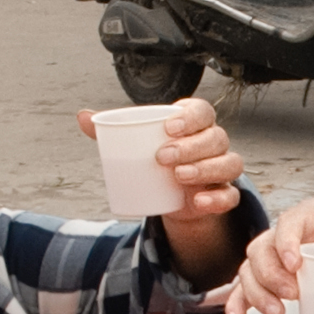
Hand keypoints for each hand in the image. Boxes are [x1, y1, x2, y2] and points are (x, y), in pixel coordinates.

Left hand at [73, 98, 243, 221]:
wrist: (169, 195)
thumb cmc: (156, 159)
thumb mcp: (135, 144)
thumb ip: (112, 131)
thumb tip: (83, 117)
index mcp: (195, 123)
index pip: (202, 111)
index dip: (190, 117)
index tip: (168, 127)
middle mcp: (214, 143)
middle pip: (216, 137)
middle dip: (192, 146)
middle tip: (162, 157)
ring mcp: (222, 168)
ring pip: (230, 163)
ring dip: (206, 169)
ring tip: (178, 176)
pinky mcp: (223, 194)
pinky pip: (231, 195)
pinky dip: (218, 199)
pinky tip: (199, 201)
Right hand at [226, 193, 313, 313]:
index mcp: (308, 216)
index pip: (289, 222)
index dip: (286, 242)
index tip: (296, 265)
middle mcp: (282, 233)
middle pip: (262, 248)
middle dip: (271, 275)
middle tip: (293, 297)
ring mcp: (271, 254)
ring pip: (249, 268)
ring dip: (256, 292)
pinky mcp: (267, 273)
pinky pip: (243, 285)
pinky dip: (238, 302)